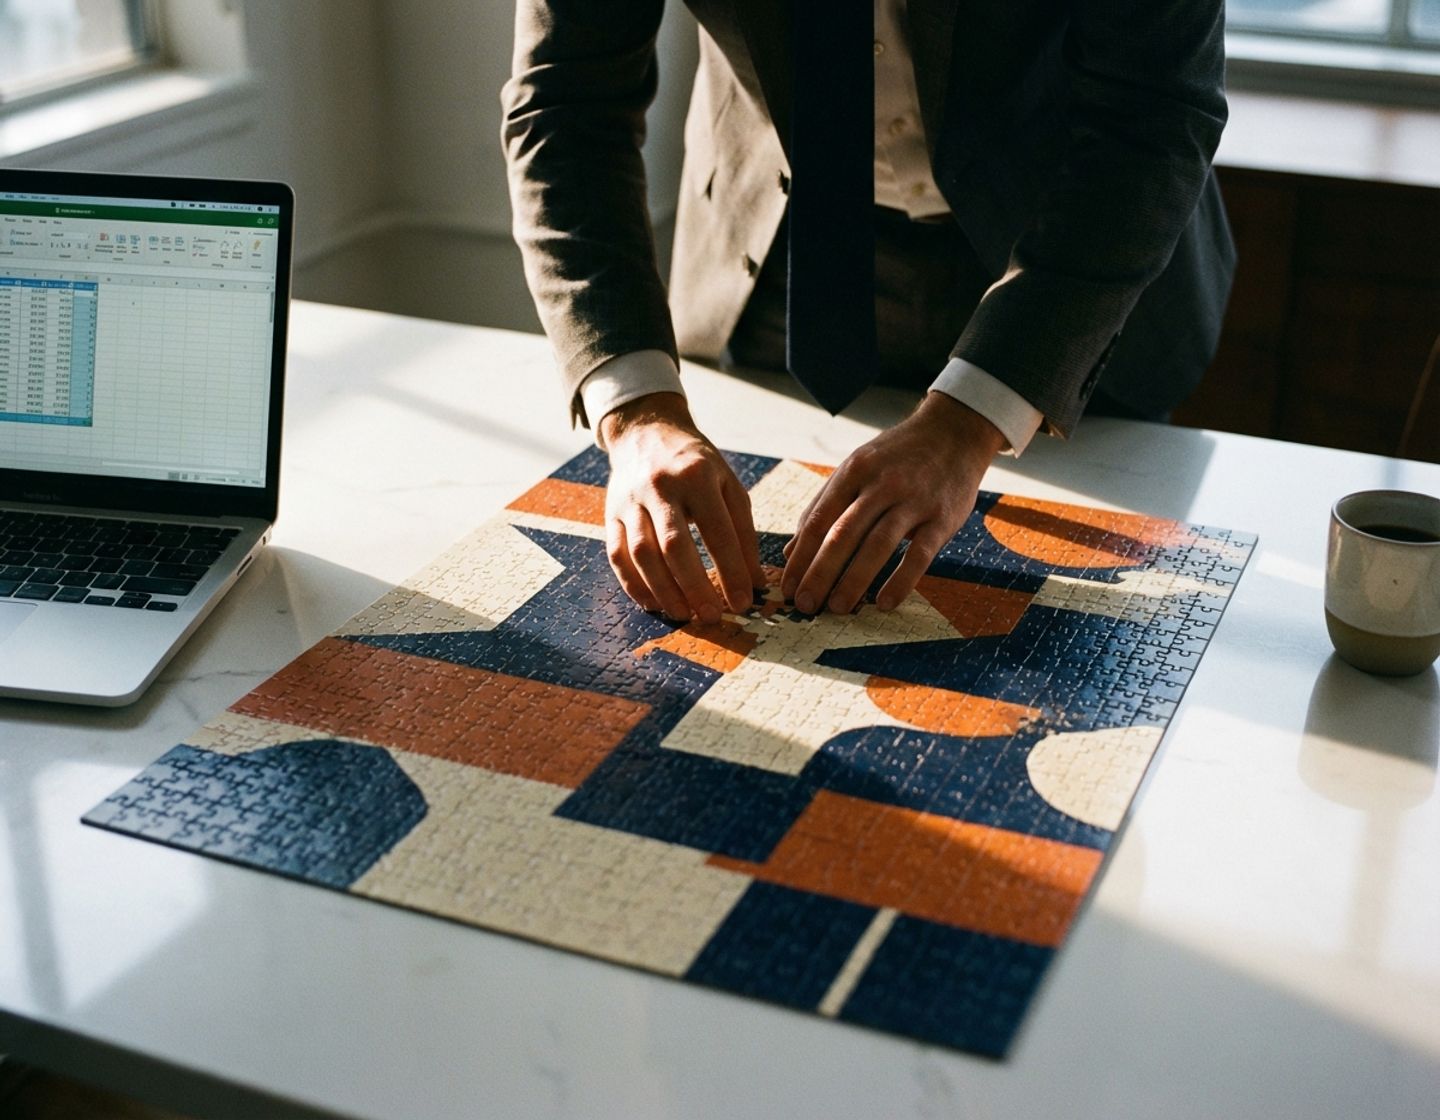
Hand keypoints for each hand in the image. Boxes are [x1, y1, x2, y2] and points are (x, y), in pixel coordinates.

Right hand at [600, 392, 765, 621]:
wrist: (646, 432)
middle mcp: (660, 487)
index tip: (744, 601)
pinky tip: (653, 603)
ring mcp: (630, 501)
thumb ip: (743, 531)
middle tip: (712, 616)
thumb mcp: (727, 484)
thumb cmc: (695, 464)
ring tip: (682, 615)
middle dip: (695, 586)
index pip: (717, 531)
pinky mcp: (610, 514)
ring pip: (642, 554)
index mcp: (697, 476)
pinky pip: (617, 555)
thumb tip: (754, 581)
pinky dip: (633, 584)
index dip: (732, 571)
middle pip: (675, 546)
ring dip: (663, 590)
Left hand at [781, 391, 1005, 613]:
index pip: (818, 520)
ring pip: (877, 544)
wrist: (954, 432)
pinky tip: (884, 603)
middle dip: (819, 573)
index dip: (800, 557)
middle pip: (842, 534)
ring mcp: (913, 500)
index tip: (787, 587)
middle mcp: (881, 485)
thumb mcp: (856, 468)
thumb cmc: (897, 457)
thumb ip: (824, 506)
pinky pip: (920, 553)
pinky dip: (901, 580)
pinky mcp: (942, 517)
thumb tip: (792, 551)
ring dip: (854, 580)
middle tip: (804, 604)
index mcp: (853, 472)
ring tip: (837, 608)